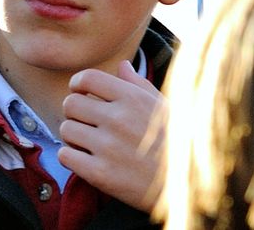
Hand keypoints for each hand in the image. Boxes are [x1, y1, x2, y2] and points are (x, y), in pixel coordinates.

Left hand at [57, 62, 165, 212]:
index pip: (87, 78)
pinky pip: (65, 156)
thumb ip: (139, 85)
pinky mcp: (100, 174)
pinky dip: (71, 158)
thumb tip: (122, 65)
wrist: (187, 188)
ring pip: (66, 129)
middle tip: (86, 123)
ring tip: (89, 144)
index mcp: (133, 98)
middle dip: (75, 112)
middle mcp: (118, 119)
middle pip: (70, 103)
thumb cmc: (178, 144)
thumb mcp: (165, 108)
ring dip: (73, 137)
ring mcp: (108, 147)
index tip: (79, 92)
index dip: (77, 84)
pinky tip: (86, 160)